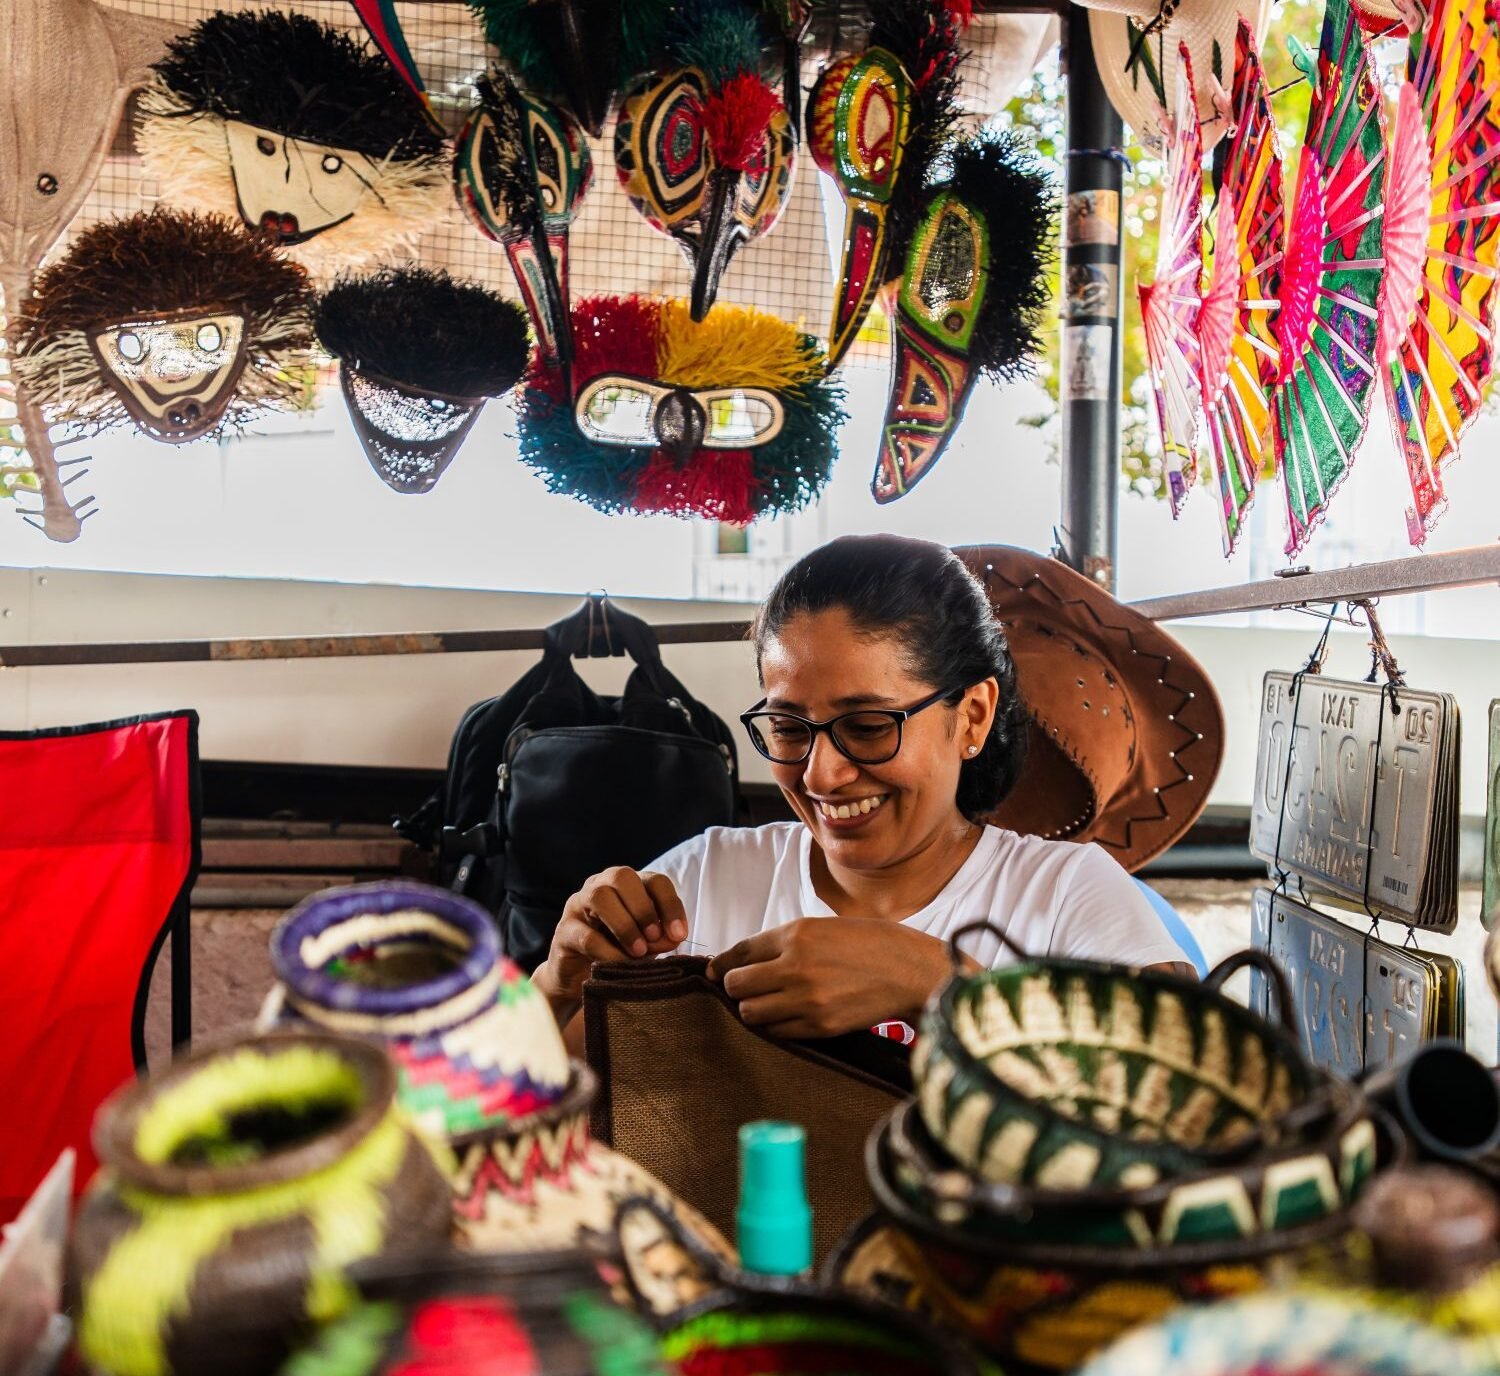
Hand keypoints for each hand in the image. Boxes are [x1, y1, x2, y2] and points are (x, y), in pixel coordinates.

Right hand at [532, 867, 686, 1022]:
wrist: (579, 978)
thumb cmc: (618, 952)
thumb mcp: (646, 944)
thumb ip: (661, 938)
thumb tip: (674, 937)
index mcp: (629, 886)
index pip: (655, 880)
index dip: (670, 904)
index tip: (679, 934)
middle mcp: (602, 886)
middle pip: (622, 877)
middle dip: (643, 908)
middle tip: (654, 937)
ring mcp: (579, 905)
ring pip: (600, 896)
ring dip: (625, 925)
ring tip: (639, 952)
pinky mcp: (564, 931)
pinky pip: (585, 935)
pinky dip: (607, 951)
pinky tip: (619, 965)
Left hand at [706, 918, 949, 1038]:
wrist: (909, 971)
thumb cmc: (868, 944)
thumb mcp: (823, 927)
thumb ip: (784, 942)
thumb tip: (743, 960)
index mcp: (797, 934)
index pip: (739, 951)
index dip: (722, 964)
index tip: (716, 972)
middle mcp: (796, 966)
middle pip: (737, 985)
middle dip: (735, 987)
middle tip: (745, 989)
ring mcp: (808, 999)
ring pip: (751, 1013)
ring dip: (753, 1009)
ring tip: (766, 1004)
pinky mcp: (821, 1026)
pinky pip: (777, 1033)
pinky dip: (775, 1027)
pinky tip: (786, 1017)